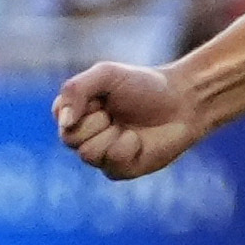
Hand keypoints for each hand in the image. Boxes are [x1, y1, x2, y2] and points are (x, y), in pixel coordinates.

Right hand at [52, 61, 202, 180]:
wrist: (184, 102)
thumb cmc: (145, 85)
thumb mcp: (106, 74)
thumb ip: (76, 90)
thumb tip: (65, 123)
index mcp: (77, 112)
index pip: (61, 118)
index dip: (81, 107)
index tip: (101, 98)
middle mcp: (85, 135)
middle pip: (68, 139)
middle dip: (96, 122)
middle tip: (115, 113)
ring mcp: (102, 154)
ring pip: (87, 155)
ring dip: (111, 136)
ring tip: (128, 127)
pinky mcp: (121, 169)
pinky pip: (111, 165)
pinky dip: (126, 149)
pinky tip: (138, 140)